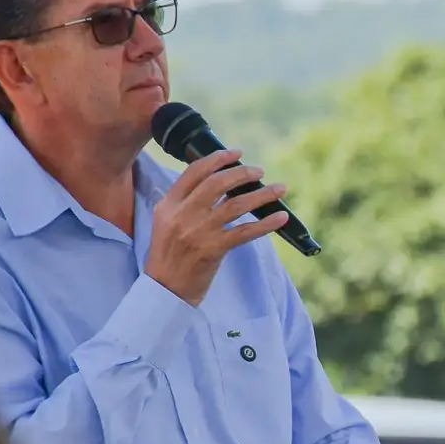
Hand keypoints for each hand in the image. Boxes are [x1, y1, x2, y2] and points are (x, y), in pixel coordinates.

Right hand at [145, 149, 288, 305]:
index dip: (218, 159)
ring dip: (261, 194)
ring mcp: (198, 232)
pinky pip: (245, 231)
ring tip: (279, 189)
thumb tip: (218, 184)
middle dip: (242, 173)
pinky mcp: (213, 250)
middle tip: (259, 171)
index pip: (195, 172)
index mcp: (169, 205)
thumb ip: (185, 203)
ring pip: (236, 204)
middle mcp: (182, 215)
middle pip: (218, 183)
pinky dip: (266, 223)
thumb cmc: (169, 256)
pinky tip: (279, 217)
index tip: (236, 153)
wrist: (165, 289)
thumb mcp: (167, 223)